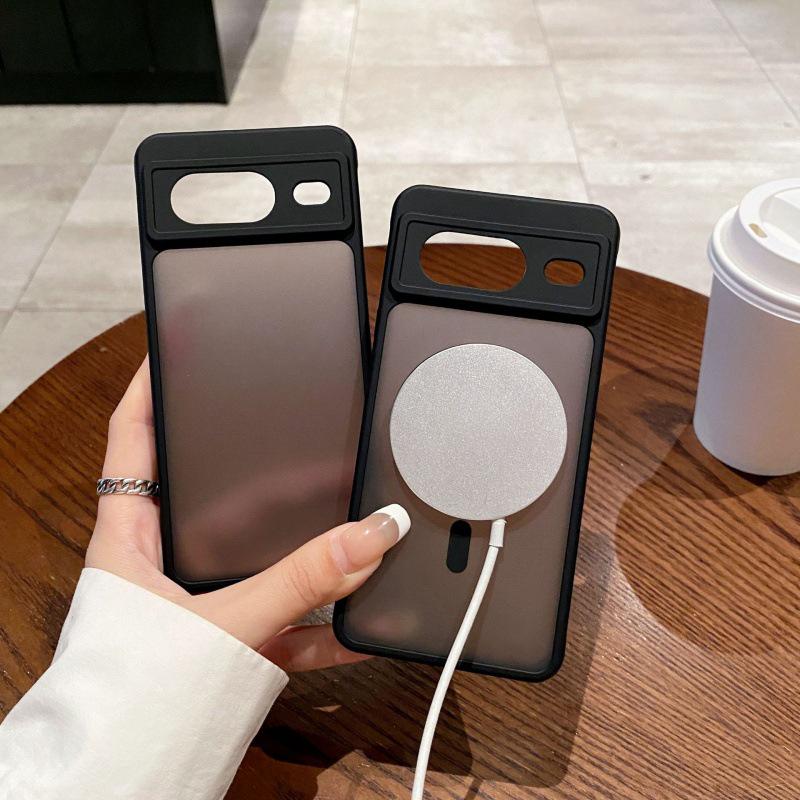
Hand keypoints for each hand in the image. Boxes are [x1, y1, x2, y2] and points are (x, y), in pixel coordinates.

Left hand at [86, 358, 409, 670]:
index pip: (133, 437)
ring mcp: (200, 606)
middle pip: (210, 491)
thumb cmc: (130, 700)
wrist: (122, 784)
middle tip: (291, 432)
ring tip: (343, 520)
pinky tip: (361, 619)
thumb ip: (300, 584)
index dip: (154, 386)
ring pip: (259, 558)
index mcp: (131, 538)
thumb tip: (370, 536)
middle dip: (254, 465)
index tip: (181, 349)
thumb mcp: (222, 626)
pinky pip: (285, 620)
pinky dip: (323, 622)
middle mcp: (163, 564)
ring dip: (304, 550)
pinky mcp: (231, 645)